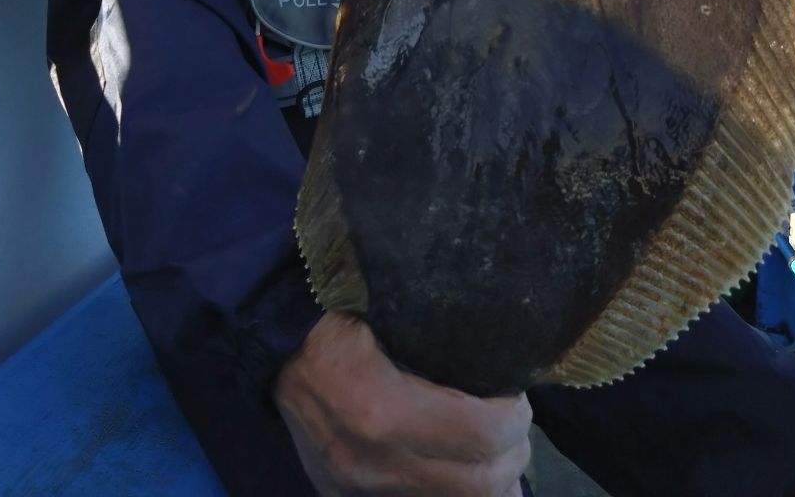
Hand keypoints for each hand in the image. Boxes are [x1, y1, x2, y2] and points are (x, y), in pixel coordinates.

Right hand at [274, 311, 531, 494]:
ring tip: (499, 452)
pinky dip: (455, 495)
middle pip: (477, 484)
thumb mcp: (396, 316)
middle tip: (517, 425)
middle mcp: (372, 462)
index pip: (480, 435)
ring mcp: (358, 489)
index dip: (514, 418)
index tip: (517, 397)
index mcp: (383, 409)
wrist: (277, 346)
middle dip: (511, 455)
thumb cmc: (342, 316)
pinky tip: (468, 475)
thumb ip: (445, 347)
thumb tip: (498, 371)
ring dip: (492, 484)